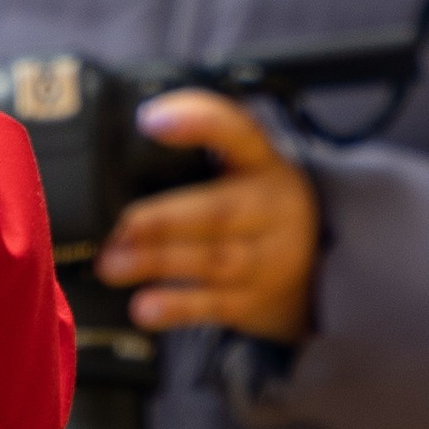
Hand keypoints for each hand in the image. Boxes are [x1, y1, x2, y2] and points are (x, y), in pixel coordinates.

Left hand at [92, 92, 318, 345]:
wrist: (315, 269)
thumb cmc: (254, 205)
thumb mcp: (244, 167)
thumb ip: (196, 152)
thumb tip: (128, 132)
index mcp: (263, 162)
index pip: (238, 131)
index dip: (198, 121)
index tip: (151, 120)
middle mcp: (272, 207)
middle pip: (219, 211)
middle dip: (162, 219)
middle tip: (120, 225)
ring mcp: (269, 258)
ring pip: (214, 260)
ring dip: (158, 262)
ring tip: (112, 265)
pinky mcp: (255, 301)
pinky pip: (215, 305)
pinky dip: (176, 308)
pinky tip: (144, 308)